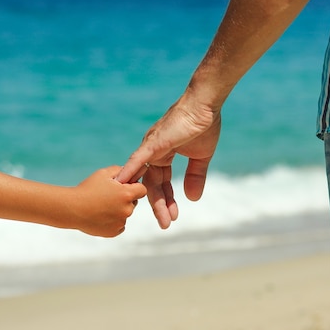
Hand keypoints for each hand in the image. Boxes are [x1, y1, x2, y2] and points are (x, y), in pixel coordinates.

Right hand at [71, 166, 146, 236]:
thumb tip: (130, 172)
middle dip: (125, 199)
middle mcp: (127, 209)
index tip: (124, 187)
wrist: (72, 208)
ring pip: (125, 214)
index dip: (134, 187)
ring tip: (102, 206)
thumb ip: (120, 170)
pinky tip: (101, 215)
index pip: (142, 189)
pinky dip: (113, 221)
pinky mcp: (114, 232)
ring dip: (118, 210)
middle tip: (108, 196)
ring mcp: (121, 222)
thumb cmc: (87, 189)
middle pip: (134, 202)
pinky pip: (119, 225)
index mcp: (126, 194)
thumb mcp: (103, 173)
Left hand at [116, 93, 220, 228]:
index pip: (162, 182)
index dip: (167, 199)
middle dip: (161, 205)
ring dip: (153, 199)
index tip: (172, 216)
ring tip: (162, 219)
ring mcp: (151, 147)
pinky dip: (130, 174)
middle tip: (166, 225)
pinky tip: (123, 187)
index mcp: (163, 154)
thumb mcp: (200, 158)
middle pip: (154, 184)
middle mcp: (153, 152)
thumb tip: (193, 198)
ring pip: (147, 178)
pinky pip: (137, 161)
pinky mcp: (153, 143)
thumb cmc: (203, 125)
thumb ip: (195, 176)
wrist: (205, 105)